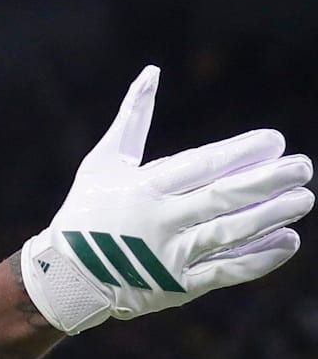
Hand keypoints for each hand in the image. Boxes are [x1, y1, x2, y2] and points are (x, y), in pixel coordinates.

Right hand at [22, 65, 313, 333]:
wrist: (64, 275)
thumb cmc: (86, 210)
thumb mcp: (102, 161)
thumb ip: (132, 117)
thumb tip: (152, 71)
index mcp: (142, 187)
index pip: (201, 165)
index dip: (241, 152)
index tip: (275, 140)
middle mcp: (158, 221)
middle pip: (222, 198)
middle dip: (267, 181)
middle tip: (303, 167)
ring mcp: (168, 256)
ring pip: (229, 234)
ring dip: (270, 216)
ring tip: (303, 199)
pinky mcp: (177, 286)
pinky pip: (225, 271)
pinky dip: (258, 259)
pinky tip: (287, 242)